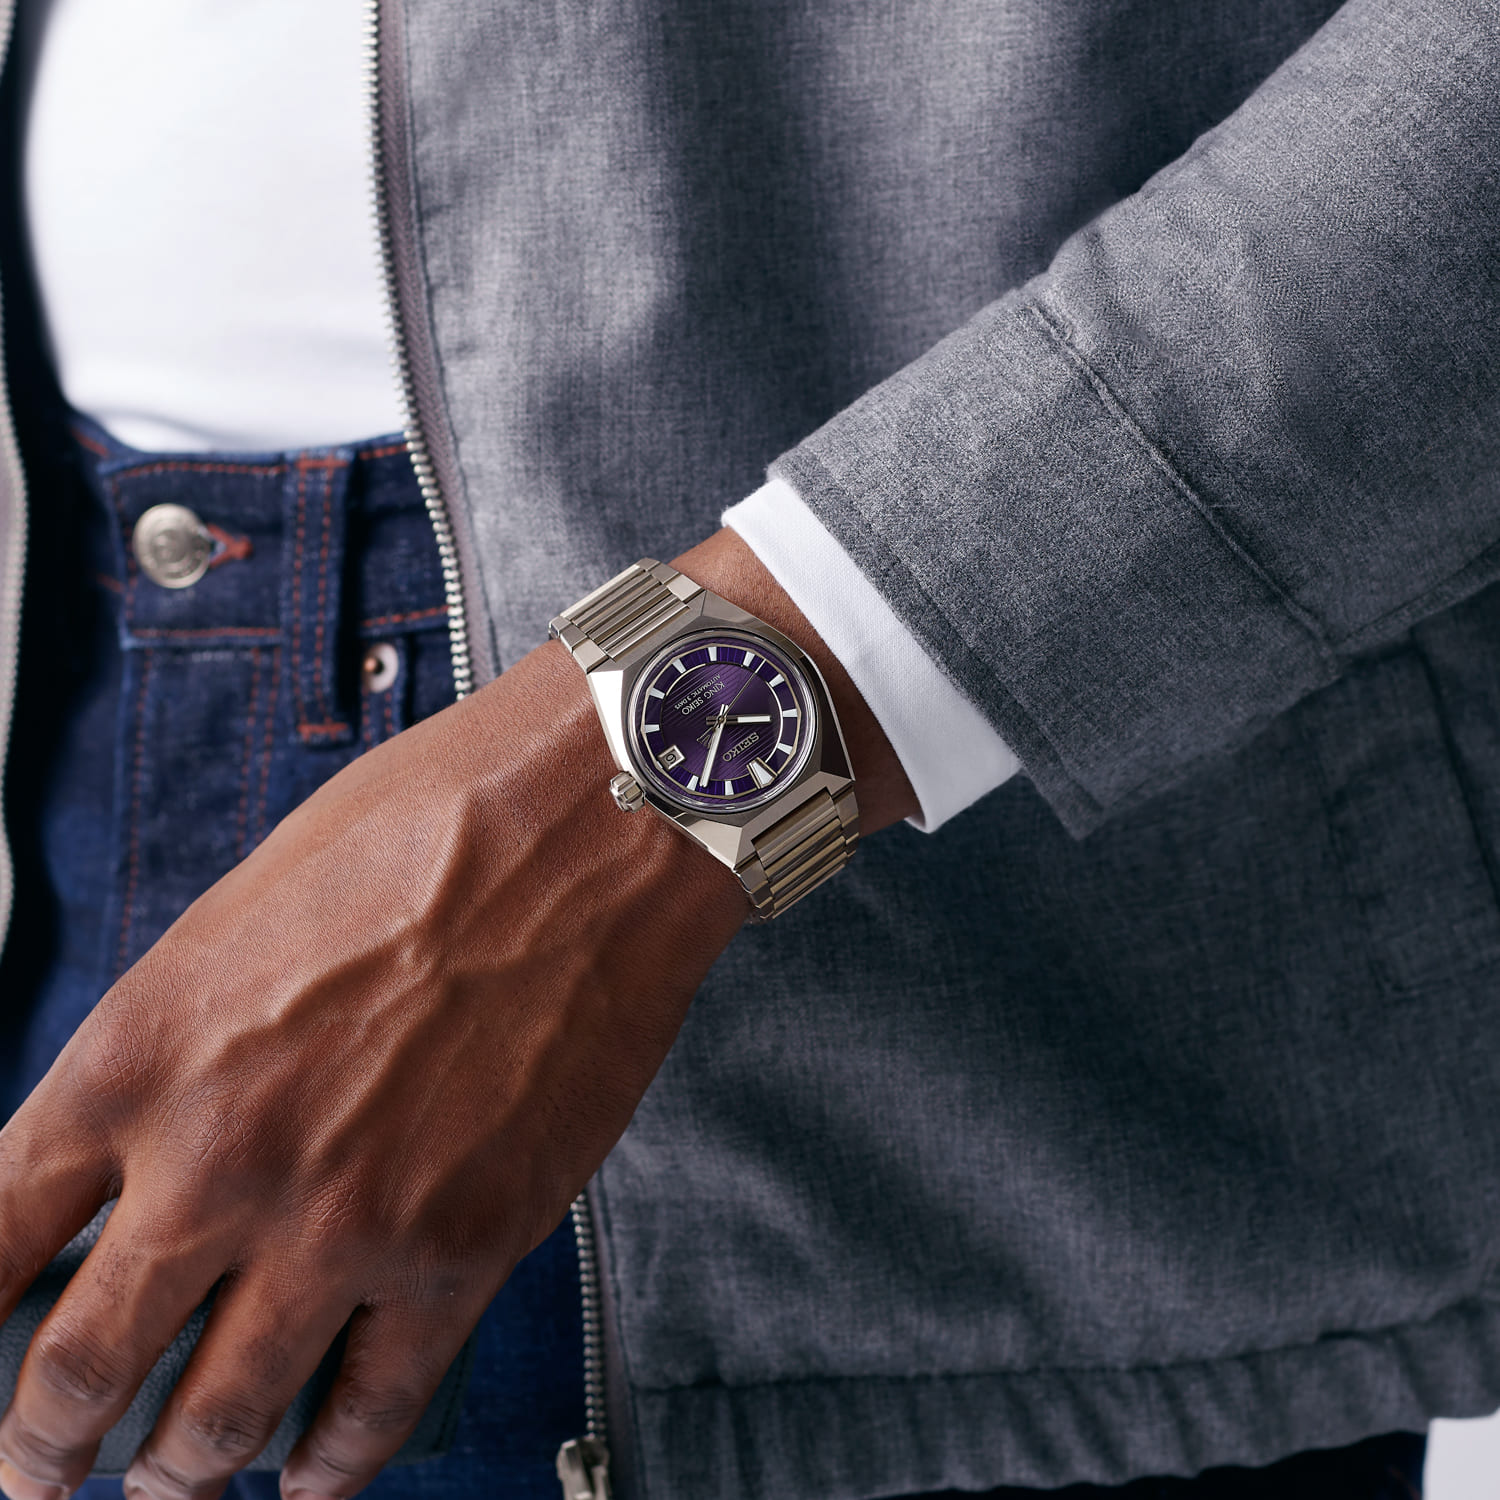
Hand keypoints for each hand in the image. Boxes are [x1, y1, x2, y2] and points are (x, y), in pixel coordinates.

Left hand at [0, 529, 915, 1499]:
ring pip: (216, 1423)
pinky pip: (370, 1413)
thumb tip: (134, 1150)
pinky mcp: (460, 1253)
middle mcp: (220, 1159)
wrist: (590, 821)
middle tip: (36, 1469)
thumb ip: (173, 1045)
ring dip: (175, 1472)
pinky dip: (327, 1468)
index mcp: (141, 1052)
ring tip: (167, 1482)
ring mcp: (342, 1222)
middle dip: (41, 1445)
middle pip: (76, 1371)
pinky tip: (307, 1480)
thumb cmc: (428, 828)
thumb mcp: (242, 913)